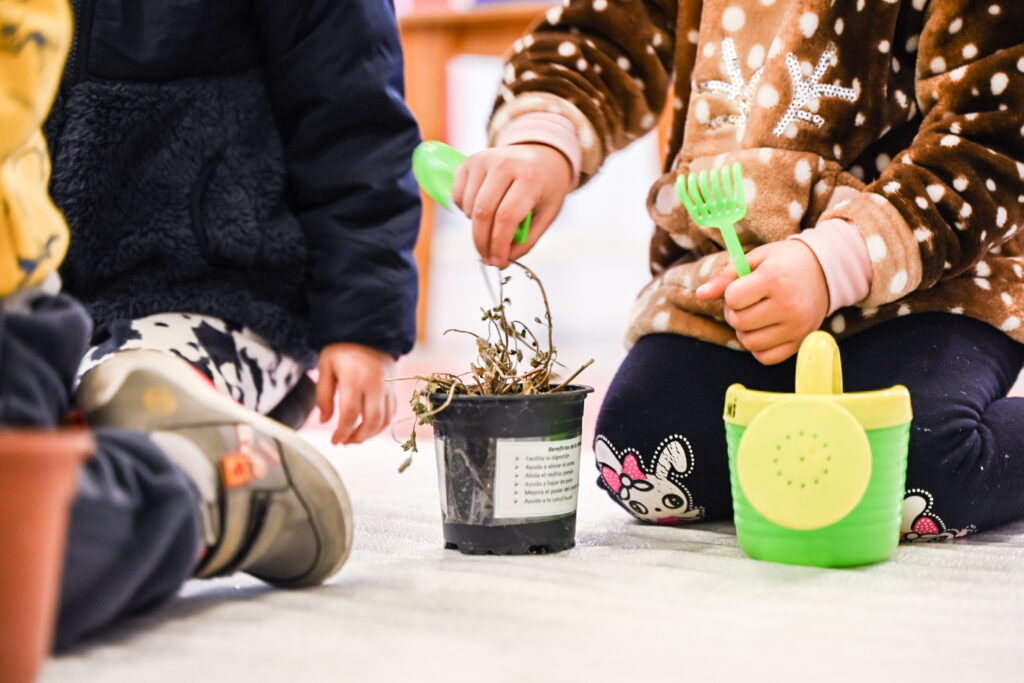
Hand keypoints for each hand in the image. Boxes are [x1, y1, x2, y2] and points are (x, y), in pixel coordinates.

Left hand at [316, 343, 396, 444]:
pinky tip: (368, 427)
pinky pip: (392, 413)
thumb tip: (325, 421)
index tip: (334, 441)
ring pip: (384, 420)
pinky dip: (381, 425)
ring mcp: (388, 386)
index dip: (342, 432)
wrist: (369, 331)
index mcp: (354, 378)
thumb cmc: (342, 349)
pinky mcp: (395, 388)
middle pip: (371, 421)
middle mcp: (375, 384)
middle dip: (357, 437)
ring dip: (370, 434)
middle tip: (345, 441)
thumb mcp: (326, 367)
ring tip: (355, 437)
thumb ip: (323, 395)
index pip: (350, 415)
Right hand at [452, 143, 572, 268]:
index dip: (499, 244)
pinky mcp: (469, 161)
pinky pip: (458, 196)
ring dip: (476, 226)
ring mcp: (484, 159)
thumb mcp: (547, 214)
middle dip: (483, 242)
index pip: (506, 216)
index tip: (498, 262)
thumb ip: (526, 240)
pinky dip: (466, 211)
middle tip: (488, 258)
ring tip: (492, 226)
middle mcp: (505, 163)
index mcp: (530, 177)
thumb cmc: (545, 188)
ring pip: (469, 207)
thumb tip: (502, 259)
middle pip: (483, 213)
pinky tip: (482, 208)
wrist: (541, 156)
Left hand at [696, 240, 828, 364]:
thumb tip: (700, 294)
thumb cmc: (786, 262)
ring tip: (755, 316)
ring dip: (745, 332)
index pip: (733, 298)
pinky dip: (759, 348)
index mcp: (774, 279)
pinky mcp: (801, 342)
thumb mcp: (756, 259)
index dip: (731, 294)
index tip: (742, 287)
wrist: (827, 271)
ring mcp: (797, 327)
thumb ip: (726, 276)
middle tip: (747, 303)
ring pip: (750, 343)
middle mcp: (788, 305)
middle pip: (740, 322)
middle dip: (735, 313)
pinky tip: (764, 331)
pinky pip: (767, 358)